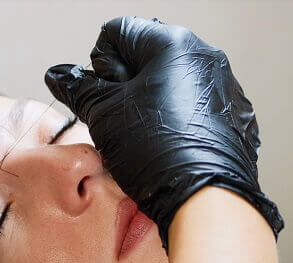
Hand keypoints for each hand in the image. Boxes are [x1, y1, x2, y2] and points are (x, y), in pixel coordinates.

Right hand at [44, 16, 282, 249]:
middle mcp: (204, 56)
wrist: (204, 198)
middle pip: (145, 56)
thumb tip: (60, 76)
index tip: (106, 95)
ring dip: (150, 102)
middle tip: (121, 117)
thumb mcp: (104, 115)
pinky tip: (168, 144)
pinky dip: (176, 119)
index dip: (100, 66)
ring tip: (144, 135)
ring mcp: (222, 85)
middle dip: (126, 83)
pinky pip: (193, 105)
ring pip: (170, 81)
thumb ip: (78, 89)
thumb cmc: (159, 153)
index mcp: (172, 44)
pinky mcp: (232, 114)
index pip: (117, 33)